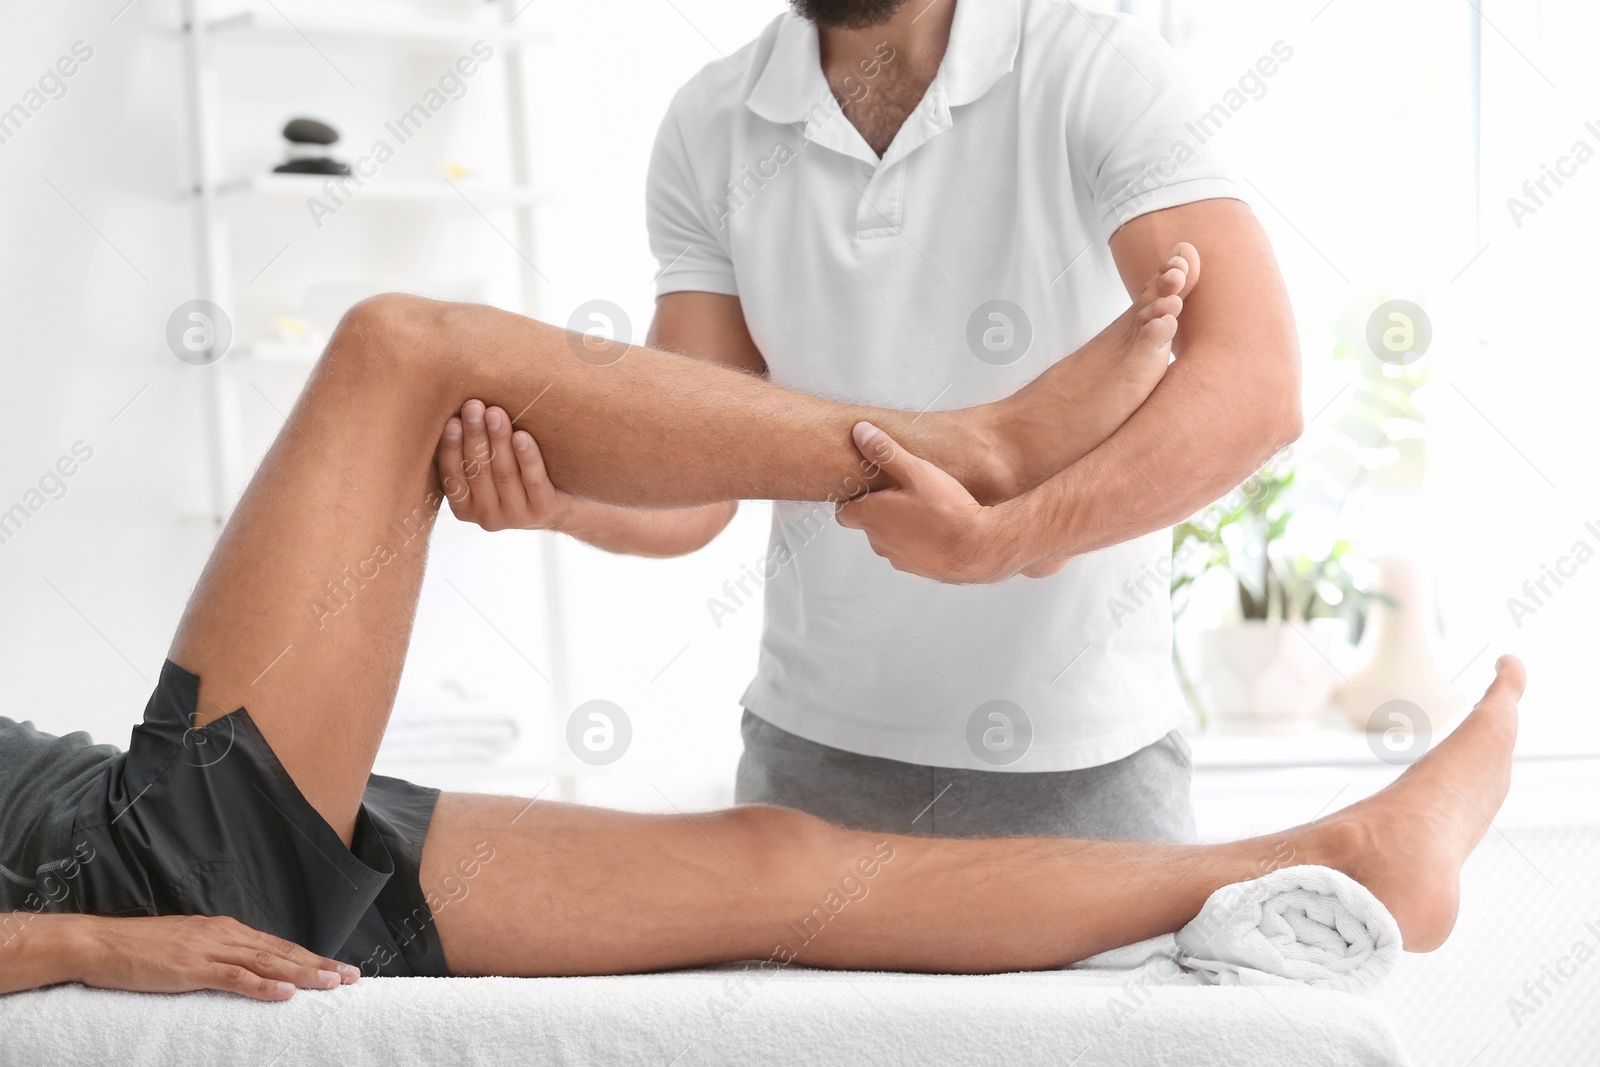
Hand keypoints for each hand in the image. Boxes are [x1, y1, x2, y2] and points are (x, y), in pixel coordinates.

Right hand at [63, 913, 357, 1000]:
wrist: (99, 943)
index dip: (310, 957)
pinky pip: (235, 977)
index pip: (277, 945)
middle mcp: (225, 934)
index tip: (337, 967)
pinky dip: (263, 986)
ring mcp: (209, 950)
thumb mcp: (186, 947)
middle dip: (319, 964)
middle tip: (352, 977)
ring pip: (268, 963)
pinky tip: (285, 994)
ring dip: (303, 974)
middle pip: (282, 952)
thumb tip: (241, 968)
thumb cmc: (138, 949)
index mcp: (225, 929)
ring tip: (332, 984)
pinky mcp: (192, 968)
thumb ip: (215, 954)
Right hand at [436, 399, 573, 531]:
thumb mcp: (489, 470)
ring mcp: (516, 516)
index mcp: (464, 507)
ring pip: (504, 473)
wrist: (564, 502)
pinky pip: (533, 479)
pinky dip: (526, 456)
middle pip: (478, 471)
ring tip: (495, 413)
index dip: (451, 447)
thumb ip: (472, 453)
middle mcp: (487, 517)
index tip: (452, 421)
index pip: (452, 475)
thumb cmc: (517, 475)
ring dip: (498, 440)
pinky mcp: (543, 510)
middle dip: (475, 435)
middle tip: (474, 406)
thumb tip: (460, 411)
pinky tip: (522, 436)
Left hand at [835, 423, 1028, 583]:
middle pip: (868, 524)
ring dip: (900, 525)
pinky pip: (910, 551)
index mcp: (871, 517)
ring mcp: (897, 558)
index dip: (853, 499)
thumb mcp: (916, 472)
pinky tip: (938, 527)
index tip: (869, 487)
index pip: (843, 512)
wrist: (978, 547)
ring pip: (890, 538)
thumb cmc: (946, 510)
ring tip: (925, 508)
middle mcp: (878, 542)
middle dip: (880, 509)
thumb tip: (860, 432)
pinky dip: (918, 540)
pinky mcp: (917, 568)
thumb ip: (886, 452)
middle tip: (904, 492)